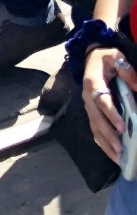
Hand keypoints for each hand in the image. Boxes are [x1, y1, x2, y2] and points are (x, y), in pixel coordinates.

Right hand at [83, 47, 136, 161]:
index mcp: (93, 82)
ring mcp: (88, 106)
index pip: (102, 101)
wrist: (90, 58)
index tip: (122, 127)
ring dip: (106, 143)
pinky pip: (95, 130)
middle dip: (109, 135)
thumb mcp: (116, 56)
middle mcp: (87, 97)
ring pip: (95, 127)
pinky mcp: (91, 112)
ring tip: (119, 158)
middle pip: (97, 119)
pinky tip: (113, 155)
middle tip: (121, 149)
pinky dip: (103, 143)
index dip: (112, 114)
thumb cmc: (105, 58)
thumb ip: (126, 70)